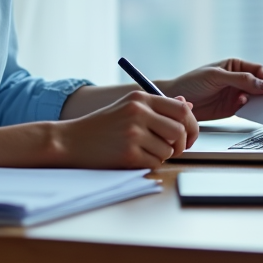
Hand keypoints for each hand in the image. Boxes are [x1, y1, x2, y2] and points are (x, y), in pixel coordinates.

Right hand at [53, 90, 198, 169]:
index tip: (189, 135)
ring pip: (168, 150)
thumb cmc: (102, 126)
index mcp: (140, 98)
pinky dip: (150, 164)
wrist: (71, 141)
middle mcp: (138, 113)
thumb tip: (187, 106)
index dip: (191, 125)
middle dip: (181, 144)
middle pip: (179, 131)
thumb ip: (157, 107)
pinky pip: (155, 163)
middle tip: (173, 149)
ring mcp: (133, 133)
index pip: (180, 110)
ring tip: (144, 151)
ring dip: (162, 155)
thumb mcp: (128, 107)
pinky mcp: (128, 154)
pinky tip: (135, 158)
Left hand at [161, 59, 262, 121]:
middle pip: (260, 85)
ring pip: (256, 98)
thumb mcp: (217, 77)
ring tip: (257, 106)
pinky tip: (244, 110)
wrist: (177, 100)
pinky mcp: (232, 109)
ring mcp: (236, 94)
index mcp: (235, 66)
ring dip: (259, 102)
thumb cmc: (192, 82)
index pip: (258, 70)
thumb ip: (240, 79)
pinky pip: (247, 110)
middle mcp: (238, 80)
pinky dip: (250, 111)